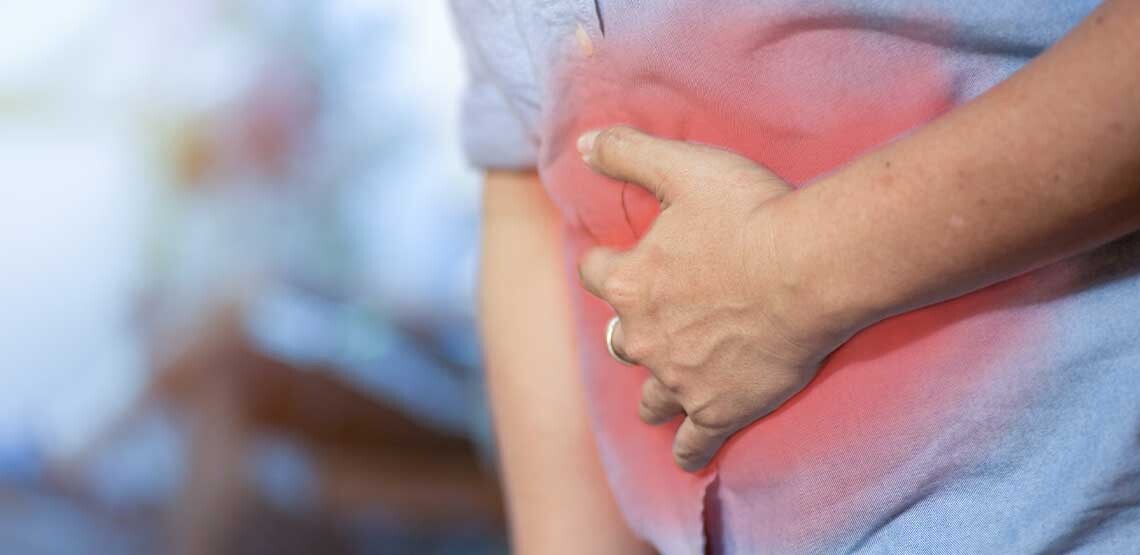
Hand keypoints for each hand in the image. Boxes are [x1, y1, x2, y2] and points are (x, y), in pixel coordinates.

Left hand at [576, 126, 857, 471]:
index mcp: (630, 280)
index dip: (606, 265)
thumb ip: (628, 152)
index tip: (618, 262)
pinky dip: (686, 449)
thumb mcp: (684, 166)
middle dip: (632, 332)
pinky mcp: (719, 410)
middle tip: (656, 324)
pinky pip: (691, 443)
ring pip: (649, 396)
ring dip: (653, 391)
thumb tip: (580, 142)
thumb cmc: (752, 212)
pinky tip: (685, 455)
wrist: (812, 268)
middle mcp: (645, 336)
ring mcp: (680, 379)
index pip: (595, 274)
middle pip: (621, 340)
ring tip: (663, 391)